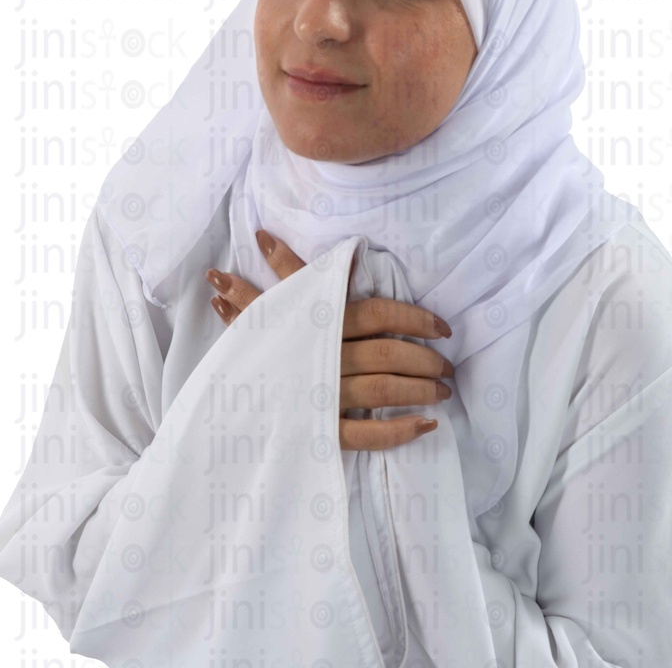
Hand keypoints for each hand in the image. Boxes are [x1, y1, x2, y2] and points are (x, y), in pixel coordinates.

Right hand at [204, 230, 454, 451]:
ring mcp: (323, 396)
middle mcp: (326, 356)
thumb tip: (265, 236)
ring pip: (383, 390)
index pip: (378, 313)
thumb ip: (280, 273)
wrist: (223, 406)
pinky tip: (426, 426)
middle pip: (388, 352)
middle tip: (448, 364)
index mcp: (320, 322)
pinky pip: (365, 436)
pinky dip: (399, 432)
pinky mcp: (320, 432)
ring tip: (443, 392)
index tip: (443, 328)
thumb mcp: (268, 306)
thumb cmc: (255, 350)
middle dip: (425, 358)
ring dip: (420, 390)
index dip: (415, 318)